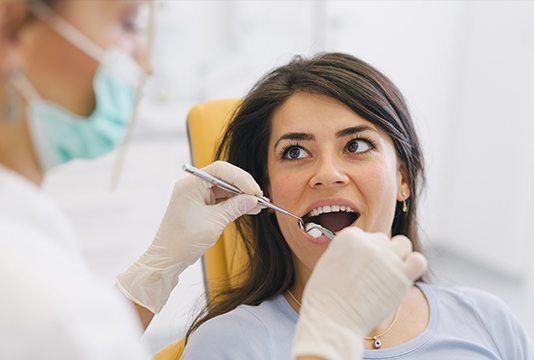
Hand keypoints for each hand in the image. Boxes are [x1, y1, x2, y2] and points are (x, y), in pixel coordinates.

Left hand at [116, 161, 262, 313]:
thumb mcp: (214, 223)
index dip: (241, 178)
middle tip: (259, 197)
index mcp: (191, 184)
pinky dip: (235, 203)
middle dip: (243, 186)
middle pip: (224, 177)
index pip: (220, 170)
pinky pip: (221, 199)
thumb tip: (253, 199)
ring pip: (225, 189)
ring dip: (241, 196)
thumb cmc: (183, 241)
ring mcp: (196, 196)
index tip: (254, 191)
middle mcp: (193, 186)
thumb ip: (234, 207)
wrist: (167, 260)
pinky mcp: (200, 206)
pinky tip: (249, 208)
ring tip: (258, 204)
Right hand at [292, 227, 426, 359]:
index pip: (364, 236)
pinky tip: (403, 278)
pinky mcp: (402, 276)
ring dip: (398, 256)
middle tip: (370, 277)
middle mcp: (370, 243)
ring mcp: (387, 259)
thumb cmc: (325, 298)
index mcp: (349, 236)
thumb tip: (362, 251)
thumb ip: (347, 252)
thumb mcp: (328, 263)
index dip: (361, 253)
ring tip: (388, 275)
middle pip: (382, 241)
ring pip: (403, 244)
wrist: (332, 321)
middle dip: (378, 256)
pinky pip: (418, 261)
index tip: (357, 268)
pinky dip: (413, 266)